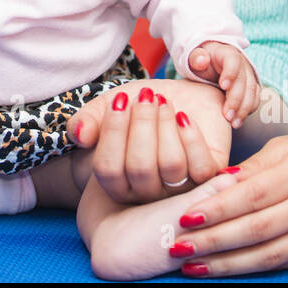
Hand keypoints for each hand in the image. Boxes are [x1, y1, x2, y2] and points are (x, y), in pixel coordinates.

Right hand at [68, 82, 222, 204]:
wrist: (178, 97)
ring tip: (162, 101)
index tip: (121, 99)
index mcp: (117, 183)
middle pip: (140, 168)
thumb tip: (80, 134)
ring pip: (171, 165)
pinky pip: (200, 167)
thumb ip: (87, 121)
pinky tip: (182, 116)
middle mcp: (146, 193)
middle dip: (142, 125)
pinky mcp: (207, 177)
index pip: (108, 169)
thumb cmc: (139, 108)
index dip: (114, 132)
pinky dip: (190, 137)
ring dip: (165, 126)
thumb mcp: (108, 107)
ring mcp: (178, 188)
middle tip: (146, 94)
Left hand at [169, 132, 287, 276]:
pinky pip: (279, 264)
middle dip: (212, 241)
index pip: (252, 195)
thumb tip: (215, 184)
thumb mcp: (287, 147)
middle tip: (177, 246)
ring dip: (225, 264)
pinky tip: (221, 269)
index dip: (217, 209)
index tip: (185, 216)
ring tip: (190, 266)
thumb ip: (251, 167)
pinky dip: (247, 269)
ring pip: (266, 256)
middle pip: (256, 230)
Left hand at [187, 41, 260, 127]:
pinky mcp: (251, 88)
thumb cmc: (201, 61)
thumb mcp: (195, 58)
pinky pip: (254, 99)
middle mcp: (242, 64)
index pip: (233, 60)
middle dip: (236, 99)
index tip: (223, 86)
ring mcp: (249, 76)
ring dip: (244, 108)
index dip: (231, 73)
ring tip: (233, 122)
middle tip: (226, 114)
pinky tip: (238, 121)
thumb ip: (196, 57)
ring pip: (252, 92)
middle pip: (244, 80)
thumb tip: (202, 60)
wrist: (209, 64)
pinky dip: (247, 111)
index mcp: (227, 53)